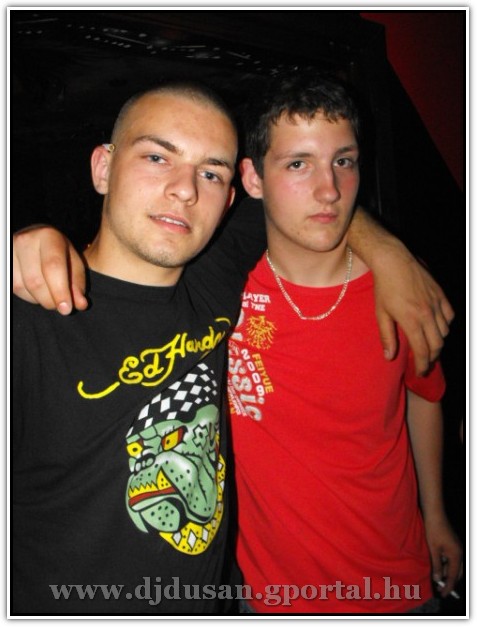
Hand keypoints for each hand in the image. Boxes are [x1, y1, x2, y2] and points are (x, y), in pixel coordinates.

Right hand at [12, 226, 87, 314]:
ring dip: (40, 299)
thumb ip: (77, 284)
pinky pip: (14, 289)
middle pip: (35, 281)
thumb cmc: (60, 253)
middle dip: (50, 300)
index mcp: (49, 236)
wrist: (38, 241)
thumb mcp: (74, 263)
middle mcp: (26, 240)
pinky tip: (38, 291)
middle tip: (62, 306)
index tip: (66, 308)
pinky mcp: (4, 263)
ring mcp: (10, 251)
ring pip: (23, 288)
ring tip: (51, 293)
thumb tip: (80, 304)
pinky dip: (28, 296)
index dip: (60, 290)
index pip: (53, 266)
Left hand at [373, 251, 453, 375]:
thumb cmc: (384, 288)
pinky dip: (445, 325)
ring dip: (438, 342)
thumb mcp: (381, 314)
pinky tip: (437, 327)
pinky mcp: (440, 294)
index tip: (420, 372)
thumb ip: (387, 337)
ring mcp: (436, 303)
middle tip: (425, 364)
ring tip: (430, 347)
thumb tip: (389, 357)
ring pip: (444, 331)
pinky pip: (449, 315)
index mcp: (411, 321)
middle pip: (437, 345)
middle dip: (432, 358)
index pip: (423, 351)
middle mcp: (427, 314)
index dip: (423, 365)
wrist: (393, 261)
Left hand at [424, 515, 462, 597]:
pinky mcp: (453, 544)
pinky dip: (445, 564)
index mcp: (456, 556)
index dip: (448, 586)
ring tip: (437, 578)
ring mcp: (457, 548)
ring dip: (446, 572)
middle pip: (456, 572)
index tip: (443, 595)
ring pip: (454, 566)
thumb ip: (436, 565)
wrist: (435, 513)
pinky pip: (452, 559)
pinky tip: (438, 566)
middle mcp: (459, 553)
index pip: (452, 576)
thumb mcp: (433, 550)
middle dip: (449, 581)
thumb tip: (437, 579)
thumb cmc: (433, 530)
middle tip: (440, 589)